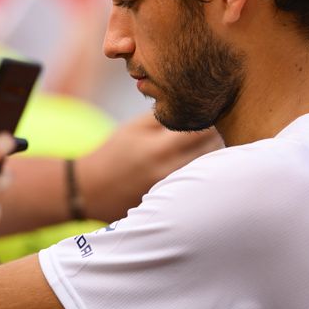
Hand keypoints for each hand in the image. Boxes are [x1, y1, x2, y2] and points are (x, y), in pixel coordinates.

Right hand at [79, 113, 222, 221]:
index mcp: (159, 148)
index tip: (211, 109)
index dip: (210, 116)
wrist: (90, 191)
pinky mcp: (175, 203)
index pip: (203, 129)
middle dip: (218, 134)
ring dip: (216, 154)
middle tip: (216, 124)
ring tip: (209, 144)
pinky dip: (205, 173)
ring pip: (212, 169)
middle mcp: (170, 172)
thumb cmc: (112, 154)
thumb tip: (195, 105)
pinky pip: (201, 184)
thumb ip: (164, 116)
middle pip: (214, 150)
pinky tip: (201, 167)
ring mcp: (175, 190)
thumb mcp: (133, 129)